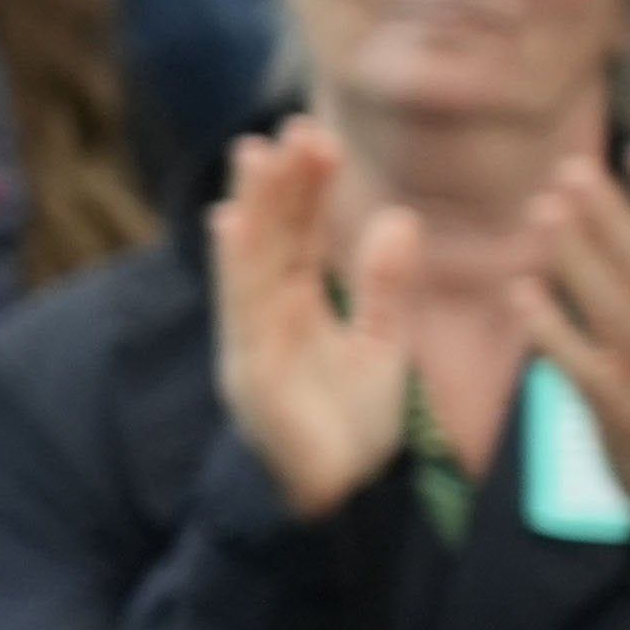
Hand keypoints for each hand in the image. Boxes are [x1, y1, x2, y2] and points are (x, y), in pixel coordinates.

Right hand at [211, 122, 419, 520]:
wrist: (343, 501)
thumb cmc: (353, 430)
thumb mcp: (383, 345)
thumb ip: (385, 286)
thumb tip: (398, 217)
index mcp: (298, 307)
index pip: (300, 235)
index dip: (306, 189)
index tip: (317, 137)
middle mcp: (268, 315)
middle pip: (271, 237)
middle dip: (278, 184)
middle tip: (291, 128)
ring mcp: (252, 340)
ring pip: (251, 261)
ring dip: (252, 207)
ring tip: (256, 154)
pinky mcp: (249, 370)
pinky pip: (239, 309)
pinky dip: (234, 266)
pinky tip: (231, 224)